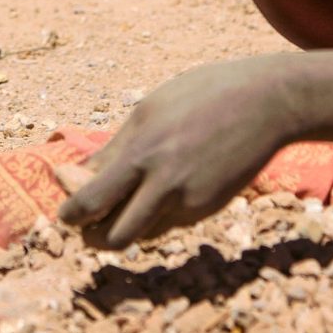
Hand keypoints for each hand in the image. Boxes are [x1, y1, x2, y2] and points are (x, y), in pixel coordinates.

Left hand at [59, 57, 292, 248]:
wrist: (268, 103)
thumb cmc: (203, 95)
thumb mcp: (149, 110)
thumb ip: (116, 148)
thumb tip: (79, 175)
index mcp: (142, 152)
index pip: (90, 201)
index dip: (69, 212)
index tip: (64, 205)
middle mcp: (164, 184)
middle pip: (111, 237)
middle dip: (89, 236)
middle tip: (83, 222)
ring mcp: (189, 201)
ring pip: (140, 236)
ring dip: (120, 229)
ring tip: (114, 207)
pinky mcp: (208, 209)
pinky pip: (167, 224)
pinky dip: (151, 217)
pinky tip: (154, 192)